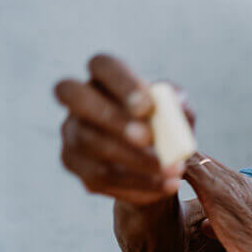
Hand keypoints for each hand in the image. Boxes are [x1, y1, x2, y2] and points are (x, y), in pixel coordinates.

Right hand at [55, 54, 194, 204]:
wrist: (158, 165)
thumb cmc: (166, 127)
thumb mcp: (179, 113)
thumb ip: (178, 103)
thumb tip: (174, 104)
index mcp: (106, 78)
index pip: (102, 65)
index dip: (122, 83)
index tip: (148, 107)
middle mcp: (79, 101)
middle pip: (75, 97)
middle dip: (112, 118)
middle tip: (148, 139)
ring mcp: (72, 132)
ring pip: (91, 144)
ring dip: (136, 160)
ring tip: (173, 171)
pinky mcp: (74, 163)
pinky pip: (100, 176)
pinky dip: (137, 183)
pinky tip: (166, 186)